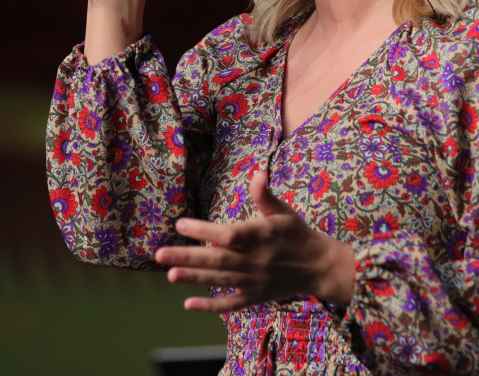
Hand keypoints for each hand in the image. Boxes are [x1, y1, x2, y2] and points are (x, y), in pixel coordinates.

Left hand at [154, 167, 355, 311]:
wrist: (318, 267)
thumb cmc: (297, 234)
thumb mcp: (284, 212)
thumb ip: (265, 195)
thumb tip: (257, 172)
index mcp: (260, 236)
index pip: (227, 234)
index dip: (203, 231)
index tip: (180, 225)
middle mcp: (254, 260)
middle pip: (216, 259)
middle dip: (187, 257)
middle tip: (159, 255)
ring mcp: (253, 281)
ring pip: (219, 280)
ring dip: (193, 278)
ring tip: (169, 275)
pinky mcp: (254, 297)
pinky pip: (230, 304)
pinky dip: (210, 306)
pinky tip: (189, 304)